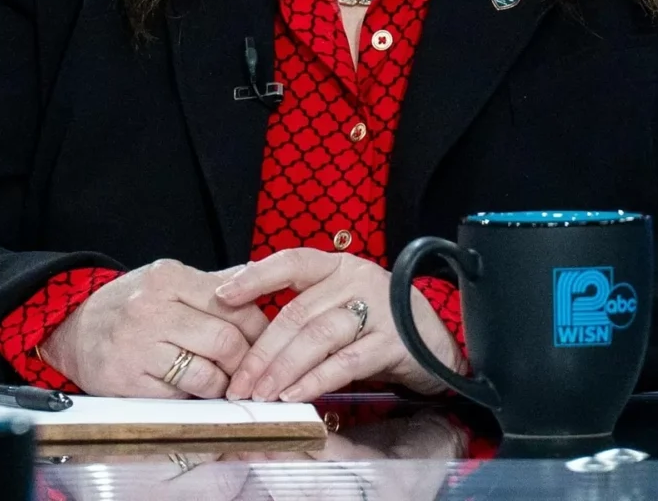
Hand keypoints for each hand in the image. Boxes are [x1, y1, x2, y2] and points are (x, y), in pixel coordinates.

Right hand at [40, 260, 270, 398]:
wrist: (71, 328)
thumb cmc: (130, 305)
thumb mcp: (168, 280)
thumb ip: (214, 282)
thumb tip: (262, 278)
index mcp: (168, 279)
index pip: (235, 305)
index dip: (259, 328)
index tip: (267, 341)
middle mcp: (150, 310)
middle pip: (224, 341)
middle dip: (245, 361)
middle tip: (249, 369)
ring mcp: (135, 348)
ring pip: (205, 375)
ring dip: (221, 385)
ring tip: (224, 383)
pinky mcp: (124, 381)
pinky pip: (176, 397)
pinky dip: (191, 398)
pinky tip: (191, 391)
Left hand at [216, 249, 457, 401]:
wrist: (435, 345)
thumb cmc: (376, 326)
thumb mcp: (340, 306)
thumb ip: (302, 310)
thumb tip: (244, 327)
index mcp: (339, 267)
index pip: (292, 262)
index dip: (256, 277)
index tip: (222, 296)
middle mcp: (359, 279)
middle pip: (297, 313)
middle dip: (261, 352)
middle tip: (237, 384)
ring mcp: (379, 308)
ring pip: (317, 336)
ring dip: (283, 369)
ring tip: (261, 395)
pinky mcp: (394, 340)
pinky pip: (346, 361)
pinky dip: (316, 380)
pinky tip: (296, 395)